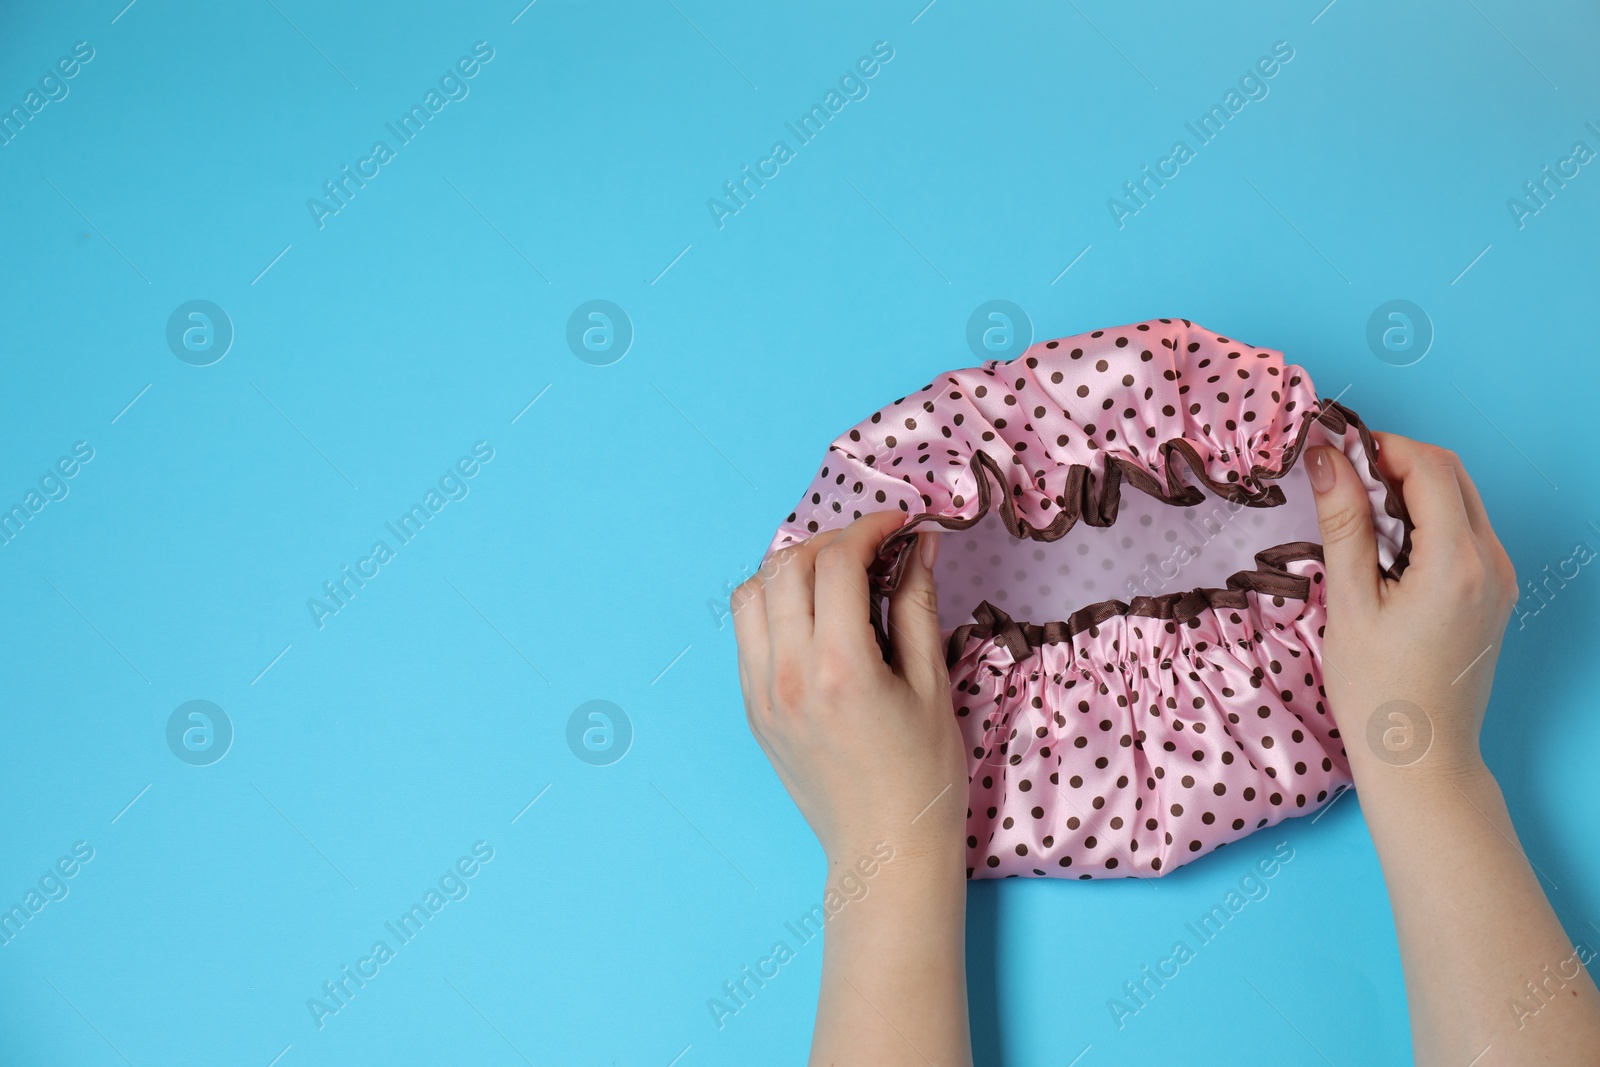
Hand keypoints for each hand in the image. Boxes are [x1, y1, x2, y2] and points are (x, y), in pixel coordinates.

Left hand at [730, 511, 965, 864]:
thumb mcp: (932, 685)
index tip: (901, 525)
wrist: (886, 850)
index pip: (837, 564)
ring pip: (753, 593)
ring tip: (836, 578)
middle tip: (872, 548)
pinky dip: (775, 606)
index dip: (870, 529)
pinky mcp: (753, 709)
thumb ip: (917, 606)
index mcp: (840, 668)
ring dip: (792, 569)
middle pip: (787, 566)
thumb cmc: (924, 775)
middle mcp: (788, 674)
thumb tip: (920, 546)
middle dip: (831, 542)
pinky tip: (815, 616)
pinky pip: (747, 634)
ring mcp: (761, 693)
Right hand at [1307, 433, 1518, 782]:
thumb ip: (1343, 523)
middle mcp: (1492, 562)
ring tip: (1357, 514)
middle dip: (1395, 460)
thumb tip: (1327, 459)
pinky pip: (1465, 532)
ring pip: (1460, 499)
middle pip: (1450, 474)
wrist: (1421, 757)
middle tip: (1340, 476)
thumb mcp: (1349, 602)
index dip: (1379, 444)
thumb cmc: (1377, 691)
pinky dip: (1427, 519)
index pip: (1428, 466)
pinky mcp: (1494, 593)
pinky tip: (1386, 546)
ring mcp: (1500, 578)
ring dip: (1410, 488)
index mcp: (1456, 562)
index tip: (1332, 450)